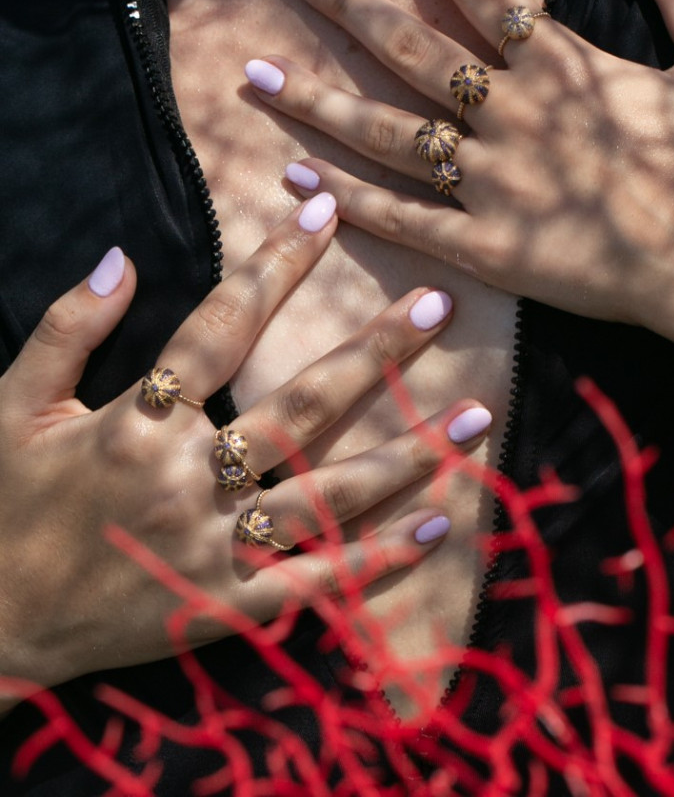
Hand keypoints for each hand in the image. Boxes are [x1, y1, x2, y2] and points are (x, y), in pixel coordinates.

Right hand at [0, 193, 488, 709]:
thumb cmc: (1, 507)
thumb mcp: (9, 407)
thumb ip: (65, 329)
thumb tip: (122, 256)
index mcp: (135, 423)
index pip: (219, 327)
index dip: (274, 267)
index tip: (324, 215)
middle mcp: (187, 479)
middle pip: (301, 404)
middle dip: (375, 351)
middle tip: (437, 303)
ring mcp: (214, 547)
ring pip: (329, 492)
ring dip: (408, 453)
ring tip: (477, 417)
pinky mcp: (226, 607)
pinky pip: (314, 582)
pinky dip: (378, 559)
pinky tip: (438, 526)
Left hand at [245, 0, 673, 356]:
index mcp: (567, 67)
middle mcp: (516, 118)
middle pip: (414, 49)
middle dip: (350, 4)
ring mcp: (496, 187)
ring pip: (390, 133)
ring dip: (320, 100)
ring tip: (256, 74)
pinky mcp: (489, 251)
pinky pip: (405, 220)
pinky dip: (349, 198)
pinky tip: (298, 174)